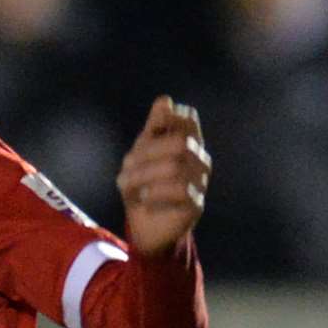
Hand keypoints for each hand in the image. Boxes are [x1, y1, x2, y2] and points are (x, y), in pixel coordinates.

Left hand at [115, 95, 210, 255]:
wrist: (146, 227)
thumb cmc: (145, 186)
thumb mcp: (142, 155)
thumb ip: (154, 129)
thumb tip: (164, 100)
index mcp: (188, 144)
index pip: (188, 121)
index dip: (170, 119)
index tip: (149, 130)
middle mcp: (200, 161)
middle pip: (179, 143)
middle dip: (146, 154)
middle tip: (126, 168)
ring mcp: (201, 183)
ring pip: (175, 167)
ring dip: (143, 176)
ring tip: (128, 187)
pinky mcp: (196, 205)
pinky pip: (179, 191)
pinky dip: (154, 195)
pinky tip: (144, 201)